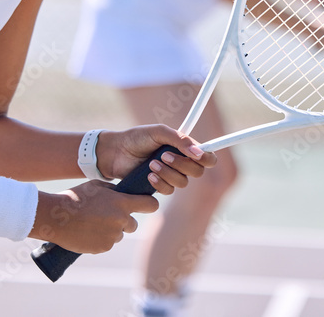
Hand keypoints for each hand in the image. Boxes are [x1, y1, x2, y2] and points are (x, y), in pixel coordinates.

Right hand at [34, 180, 157, 253]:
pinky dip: (100, 239)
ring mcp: (112, 236)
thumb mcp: (96, 186)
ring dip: (111, 231)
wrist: (55, 217)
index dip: (149, 205)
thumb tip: (123, 193)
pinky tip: (87, 232)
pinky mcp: (103, 247)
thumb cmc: (75, 197)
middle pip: (133, 224)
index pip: (150, 205)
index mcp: (122, 203)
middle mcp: (121, 220)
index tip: (146, 205)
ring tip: (92, 223)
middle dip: (124, 221)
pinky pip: (107, 244)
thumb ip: (114, 190)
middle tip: (107, 216)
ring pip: (119, 235)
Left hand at [96, 125, 216, 191]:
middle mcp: (181, 162)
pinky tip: (148, 175)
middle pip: (198, 171)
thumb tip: (198, 152)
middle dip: (182, 164)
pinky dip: (160, 183)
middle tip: (164, 155)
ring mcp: (171, 175)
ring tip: (151, 164)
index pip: (208, 157)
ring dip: (168, 173)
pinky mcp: (160, 186)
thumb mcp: (158, 132)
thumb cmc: (137, 138)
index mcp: (184, 147)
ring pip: (183, 183)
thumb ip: (180, 139)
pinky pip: (169, 190)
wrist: (115, 152)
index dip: (207, 158)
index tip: (197, 156)